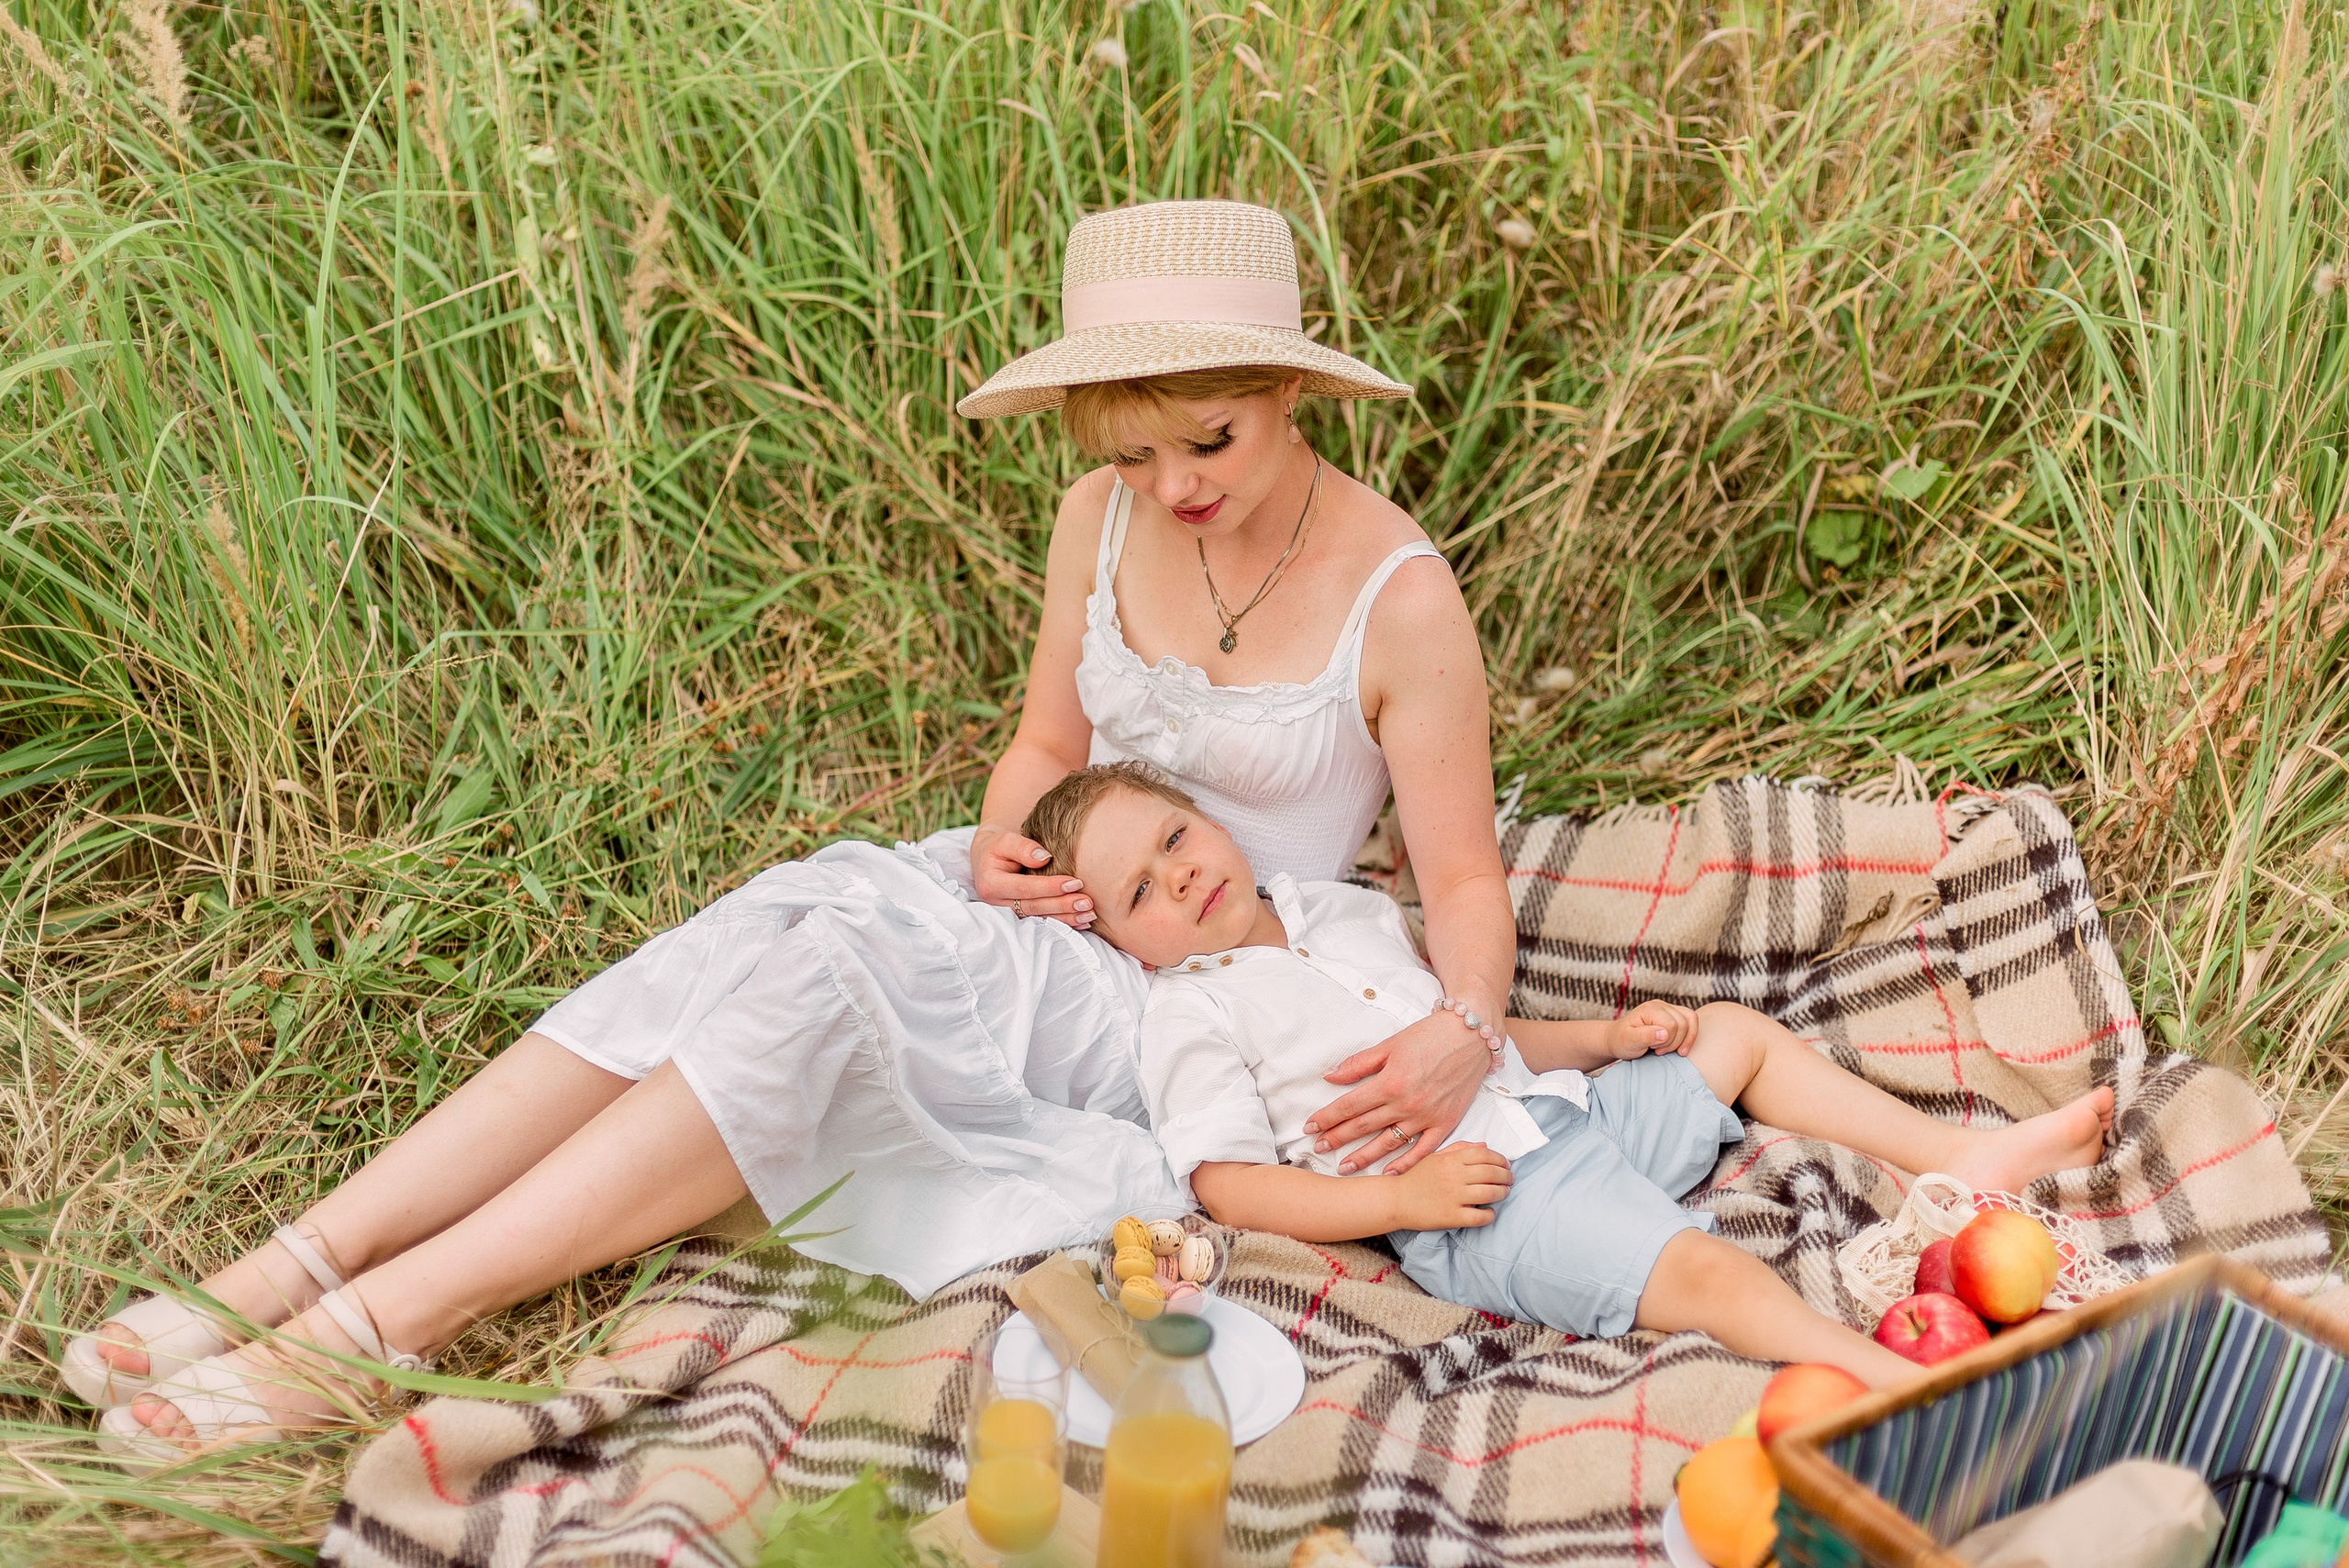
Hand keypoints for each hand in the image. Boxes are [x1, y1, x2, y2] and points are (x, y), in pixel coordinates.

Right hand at [968, 825, 1094, 928]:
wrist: (989, 858)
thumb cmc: (998, 846)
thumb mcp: (1005, 840)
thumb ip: (1022, 847)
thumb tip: (1044, 858)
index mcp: (991, 884)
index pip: (1025, 888)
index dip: (1050, 887)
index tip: (1074, 883)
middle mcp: (998, 904)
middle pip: (1035, 907)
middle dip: (1063, 905)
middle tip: (1087, 902)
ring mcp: (1009, 913)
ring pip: (1040, 918)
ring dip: (1067, 918)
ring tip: (1090, 914)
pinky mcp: (1020, 917)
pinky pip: (1043, 922)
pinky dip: (1064, 922)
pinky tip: (1082, 922)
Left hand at [1305, 1010, 1489, 1175]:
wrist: (1472, 1034)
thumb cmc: (1430, 1035)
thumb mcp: (1390, 1044)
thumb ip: (1359, 1064)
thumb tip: (1329, 1076)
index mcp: (1390, 1082)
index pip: (1349, 1106)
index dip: (1327, 1117)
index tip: (1310, 1126)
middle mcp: (1406, 1104)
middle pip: (1363, 1127)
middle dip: (1337, 1138)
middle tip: (1318, 1148)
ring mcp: (1427, 1116)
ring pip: (1388, 1144)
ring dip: (1364, 1157)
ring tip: (1344, 1168)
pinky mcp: (1446, 1123)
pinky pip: (1423, 1150)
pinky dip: (1405, 1164)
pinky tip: (1388, 1173)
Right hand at [1392, 1142, 1511, 1230]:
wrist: (1396, 1200)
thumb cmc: (1417, 1178)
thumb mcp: (1435, 1157)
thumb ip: (1460, 1149)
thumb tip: (1485, 1146)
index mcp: (1450, 1159)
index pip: (1485, 1154)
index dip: (1500, 1159)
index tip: (1505, 1165)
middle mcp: (1453, 1176)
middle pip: (1491, 1173)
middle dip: (1506, 1176)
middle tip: (1509, 1180)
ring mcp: (1453, 1197)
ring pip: (1490, 1193)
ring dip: (1502, 1193)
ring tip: (1503, 1193)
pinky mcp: (1452, 1217)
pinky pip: (1480, 1217)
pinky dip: (1490, 1215)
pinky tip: (1489, 1212)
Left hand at [1609, 999, 1697, 1059]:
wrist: (1618, 1039)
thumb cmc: (1622, 1041)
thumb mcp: (1628, 1041)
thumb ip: (1645, 1036)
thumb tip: (1664, 1033)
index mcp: (1649, 1009)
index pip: (1672, 1025)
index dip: (1666, 1041)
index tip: (1652, 1048)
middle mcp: (1660, 1005)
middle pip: (1683, 1023)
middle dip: (1674, 1042)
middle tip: (1658, 1050)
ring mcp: (1668, 1008)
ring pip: (1691, 1020)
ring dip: (1684, 1040)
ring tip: (1667, 1049)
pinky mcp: (1674, 1015)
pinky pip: (1691, 1021)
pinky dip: (1689, 1036)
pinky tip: (1680, 1047)